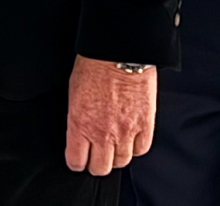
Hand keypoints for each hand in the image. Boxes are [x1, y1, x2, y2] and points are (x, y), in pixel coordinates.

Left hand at [65, 55, 155, 174]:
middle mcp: (102, 133)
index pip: (76, 161)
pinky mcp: (145, 125)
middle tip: (97, 155)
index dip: (77, 161)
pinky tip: (130, 138)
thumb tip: (79, 136)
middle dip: (96, 163)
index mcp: (79, 124)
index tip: (79, 158)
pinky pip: (141, 149)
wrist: (119, 51)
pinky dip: (135, 147)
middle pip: (100, 168)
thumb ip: (77, 120)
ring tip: (114, 145)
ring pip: (122, 162)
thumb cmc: (93, 65)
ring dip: (117, 156)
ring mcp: (126, 131)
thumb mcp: (73, 94)